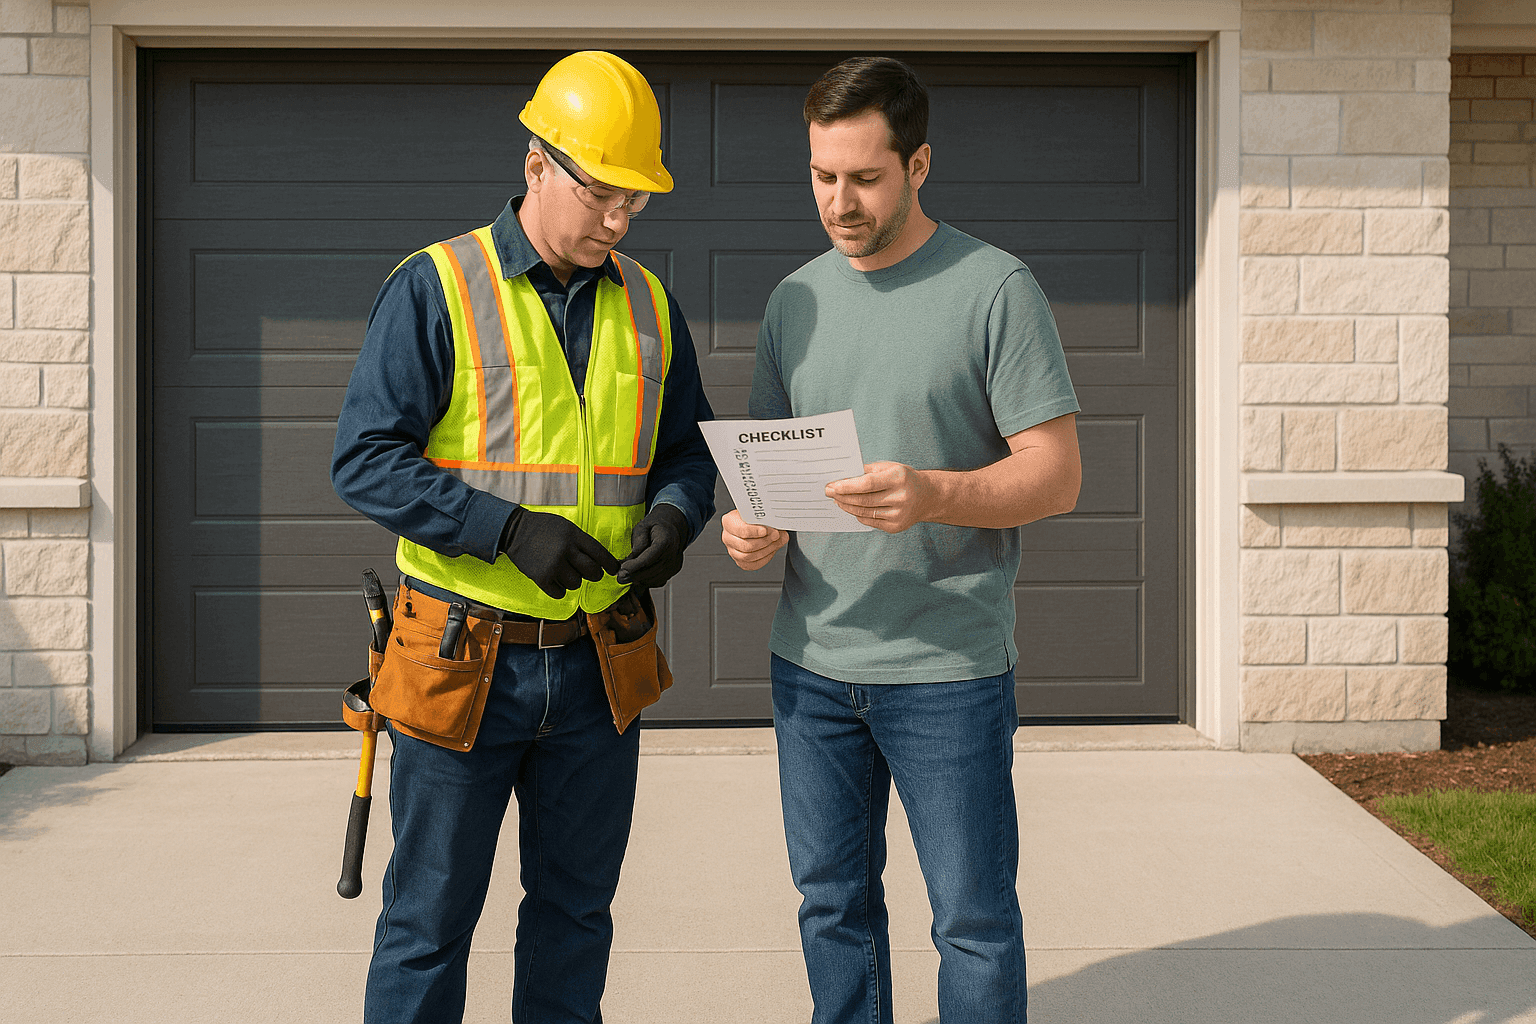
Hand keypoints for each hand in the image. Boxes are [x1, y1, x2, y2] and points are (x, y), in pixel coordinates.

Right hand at [500, 507, 621, 598]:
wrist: (514, 530)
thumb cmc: (543, 527)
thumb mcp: (566, 527)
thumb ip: (581, 541)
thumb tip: (600, 560)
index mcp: (574, 536)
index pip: (600, 553)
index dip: (610, 564)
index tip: (614, 570)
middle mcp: (565, 551)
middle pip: (592, 572)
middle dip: (594, 575)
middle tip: (589, 573)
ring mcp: (553, 565)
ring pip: (576, 584)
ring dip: (574, 581)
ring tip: (564, 572)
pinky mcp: (540, 578)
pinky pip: (560, 593)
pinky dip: (560, 590)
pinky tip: (555, 581)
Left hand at [617, 504, 689, 588]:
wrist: (671, 529)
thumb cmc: (655, 526)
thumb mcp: (643, 526)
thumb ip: (638, 540)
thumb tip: (631, 557)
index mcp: (665, 541)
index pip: (649, 558)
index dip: (635, 566)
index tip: (622, 569)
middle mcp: (672, 554)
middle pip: (651, 570)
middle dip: (633, 575)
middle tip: (619, 577)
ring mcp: (674, 564)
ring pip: (654, 579)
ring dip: (639, 580)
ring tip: (627, 575)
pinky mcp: (673, 571)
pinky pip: (658, 581)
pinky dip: (646, 581)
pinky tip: (638, 576)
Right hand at [721, 509, 787, 570]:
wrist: (753, 523)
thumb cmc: (754, 517)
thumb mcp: (759, 514)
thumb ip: (768, 521)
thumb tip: (779, 533)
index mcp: (729, 522)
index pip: (740, 530)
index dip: (754, 531)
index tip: (766, 531)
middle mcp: (728, 537)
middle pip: (745, 545)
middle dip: (764, 541)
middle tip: (776, 536)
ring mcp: (732, 550)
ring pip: (748, 556)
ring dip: (766, 550)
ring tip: (776, 542)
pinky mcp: (740, 561)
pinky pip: (752, 564)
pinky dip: (765, 558)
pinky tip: (771, 550)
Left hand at [825, 462, 934, 532]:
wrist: (927, 497)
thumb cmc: (904, 478)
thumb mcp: (889, 467)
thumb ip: (867, 471)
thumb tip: (842, 477)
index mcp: (899, 478)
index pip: (868, 484)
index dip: (847, 486)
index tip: (832, 485)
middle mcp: (901, 497)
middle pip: (863, 500)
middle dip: (842, 496)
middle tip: (828, 492)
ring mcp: (899, 514)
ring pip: (864, 512)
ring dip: (847, 506)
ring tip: (837, 499)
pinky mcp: (896, 527)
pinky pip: (869, 521)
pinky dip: (857, 514)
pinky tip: (850, 507)